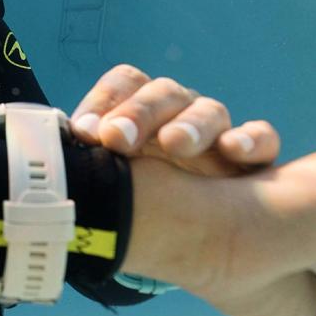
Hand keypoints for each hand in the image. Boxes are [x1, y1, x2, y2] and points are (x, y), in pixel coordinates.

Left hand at [69, 64, 278, 175]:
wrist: (195, 233)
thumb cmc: (141, 196)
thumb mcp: (114, 180)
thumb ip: (92, 164)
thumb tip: (55, 165)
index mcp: (141, 109)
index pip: (126, 82)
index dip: (105, 99)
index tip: (86, 132)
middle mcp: (179, 112)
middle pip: (163, 93)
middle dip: (139, 112)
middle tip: (117, 139)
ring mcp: (217, 131)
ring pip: (209, 111)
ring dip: (190, 124)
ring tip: (174, 144)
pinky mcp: (254, 157)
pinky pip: (261, 137)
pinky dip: (251, 138)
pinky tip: (234, 151)